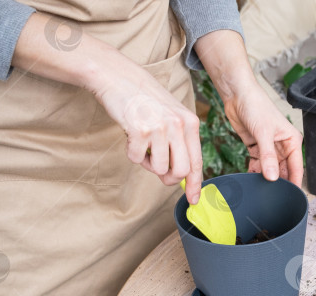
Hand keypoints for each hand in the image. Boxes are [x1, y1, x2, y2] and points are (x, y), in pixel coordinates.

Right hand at [92, 71, 202, 202]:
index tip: (193, 199)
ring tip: (142, 145)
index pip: (197, 161)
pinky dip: (131, 153)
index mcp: (190, 123)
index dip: (195, 184)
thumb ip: (179, 142)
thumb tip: (180, 175)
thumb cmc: (145, 98)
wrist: (118, 77)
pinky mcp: (140, 131)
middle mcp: (179, 126)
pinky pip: (136, 159)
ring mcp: (160, 128)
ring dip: (147, 163)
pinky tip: (131, 136)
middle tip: (156, 168)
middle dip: (168, 177)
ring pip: (158, 168)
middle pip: (180, 171)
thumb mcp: (172, 116)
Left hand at [195, 30, 303, 186]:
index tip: (291, 198)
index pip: (297, 167)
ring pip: (270, 170)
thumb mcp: (263, 133)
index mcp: (292, 141)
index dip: (295, 183)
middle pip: (284, 170)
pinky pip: (258, 165)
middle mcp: (283, 146)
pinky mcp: (256, 148)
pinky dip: (255, 172)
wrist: (237, 95)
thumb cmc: (256, 106)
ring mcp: (269, 148)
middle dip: (279, 182)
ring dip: (265, 178)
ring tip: (260, 190)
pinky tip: (250, 179)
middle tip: (272, 196)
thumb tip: (273, 177)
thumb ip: (268, 157)